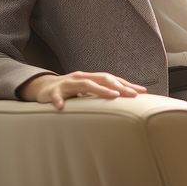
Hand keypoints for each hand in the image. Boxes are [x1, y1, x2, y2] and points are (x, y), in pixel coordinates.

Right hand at [18, 71, 146, 109]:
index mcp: (92, 78)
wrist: (44, 87)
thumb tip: (124, 101)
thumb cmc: (71, 91)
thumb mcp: (88, 92)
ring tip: (112, 96)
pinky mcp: (53, 91)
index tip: (142, 92)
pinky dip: (58, 101)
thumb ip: (102, 94)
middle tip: (132, 95)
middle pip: (103, 79)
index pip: (112, 79)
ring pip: (85, 84)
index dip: (127, 84)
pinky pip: (56, 96)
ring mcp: (68, 83)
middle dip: (119, 86)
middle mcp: (82, 78)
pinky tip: (61, 107)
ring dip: (99, 90)